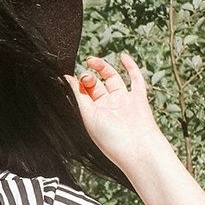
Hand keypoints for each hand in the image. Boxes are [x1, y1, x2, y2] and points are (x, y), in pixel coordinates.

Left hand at [64, 54, 166, 169]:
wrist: (136, 148)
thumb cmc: (110, 138)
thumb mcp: (87, 116)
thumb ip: (79, 96)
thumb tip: (66, 79)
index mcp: (93, 114)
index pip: (82, 94)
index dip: (75, 84)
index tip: (67, 76)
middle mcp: (107, 107)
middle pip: (95, 85)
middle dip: (87, 77)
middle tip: (85, 75)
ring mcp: (123, 101)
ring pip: (112, 79)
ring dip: (102, 68)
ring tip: (92, 60)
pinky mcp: (138, 98)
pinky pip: (135, 79)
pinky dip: (130, 67)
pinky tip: (123, 56)